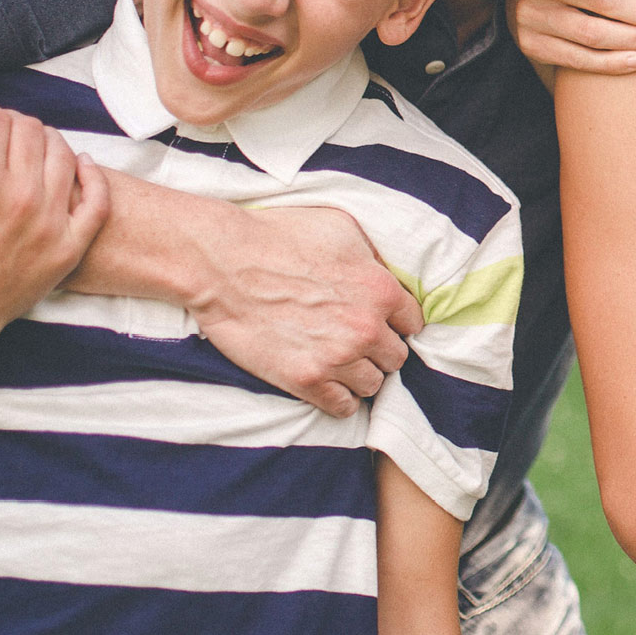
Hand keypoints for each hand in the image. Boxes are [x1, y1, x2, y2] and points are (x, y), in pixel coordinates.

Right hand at [0, 94, 108, 361]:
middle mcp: (22, 198)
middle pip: (31, 132)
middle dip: (12, 123)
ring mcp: (51, 224)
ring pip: (65, 156)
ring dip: (47, 142)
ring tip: (28, 146)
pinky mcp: (70, 248)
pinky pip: (97, 201)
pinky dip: (92, 176)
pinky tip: (80, 164)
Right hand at [187, 204, 425, 417]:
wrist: (222, 263)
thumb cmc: (279, 236)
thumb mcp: (341, 227)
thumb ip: (374, 255)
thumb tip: (387, 272)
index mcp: (380, 290)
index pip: (413, 323)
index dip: (395, 321)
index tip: (378, 321)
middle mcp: (366, 328)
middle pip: (396, 357)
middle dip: (378, 349)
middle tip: (353, 339)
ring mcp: (337, 358)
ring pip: (373, 385)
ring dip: (359, 374)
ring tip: (337, 360)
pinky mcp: (306, 381)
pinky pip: (343, 408)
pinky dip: (338, 398)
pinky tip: (325, 382)